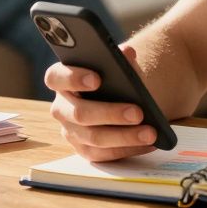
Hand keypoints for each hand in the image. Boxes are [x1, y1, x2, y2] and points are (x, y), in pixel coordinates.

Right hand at [46, 44, 158, 161]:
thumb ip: (120, 59)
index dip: (73, 78)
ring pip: (94, 138)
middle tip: (138, 112)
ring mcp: (71, 131)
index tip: (97, 79)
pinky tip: (147, 143)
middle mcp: (61, 107)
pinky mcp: (84, 150)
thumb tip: (128, 53)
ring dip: (125, 136)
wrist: (120, 98)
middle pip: (80, 113)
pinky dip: (128, 149)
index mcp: (61, 80)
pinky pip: (104, 155)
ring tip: (150, 132)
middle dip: (111, 113)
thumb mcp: (117, 66)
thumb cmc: (113, 78)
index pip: (56, 77)